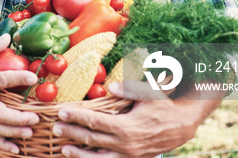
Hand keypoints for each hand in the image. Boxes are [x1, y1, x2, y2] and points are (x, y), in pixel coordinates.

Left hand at [52, 81, 221, 156]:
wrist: (182, 126)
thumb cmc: (162, 105)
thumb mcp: (148, 93)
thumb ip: (128, 89)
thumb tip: (109, 86)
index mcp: (127, 126)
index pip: (95, 121)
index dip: (77, 116)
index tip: (61, 111)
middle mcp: (126, 144)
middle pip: (92, 140)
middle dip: (71, 133)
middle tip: (55, 128)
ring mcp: (128, 156)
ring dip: (78, 154)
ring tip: (63, 149)